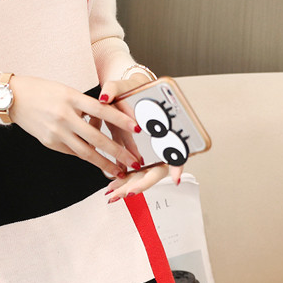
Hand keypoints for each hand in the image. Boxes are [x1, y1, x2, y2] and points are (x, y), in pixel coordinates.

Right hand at [6, 75, 142, 178]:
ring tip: (118, 171)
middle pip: (96, 137)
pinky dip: (85, 156)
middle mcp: (64, 116)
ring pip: (85, 152)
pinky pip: (72, 152)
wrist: (12, 98)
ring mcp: (56, 132)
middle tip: (134, 161)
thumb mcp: (66, 91)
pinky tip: (96, 160)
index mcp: (71, 98)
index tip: (136, 128)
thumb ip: (84, 105)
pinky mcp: (49, 143)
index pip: (101, 110)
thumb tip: (103, 121)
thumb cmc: (42, 90)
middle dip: (117, 151)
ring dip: (104, 163)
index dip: (120, 119)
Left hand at [95, 74, 183, 201]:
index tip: (176, 178)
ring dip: (127, 187)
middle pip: (155, 171)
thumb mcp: (120, 87)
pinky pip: (130, 172)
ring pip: (140, 176)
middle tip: (126, 193)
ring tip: (113, 195)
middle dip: (140, 184)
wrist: (123, 93)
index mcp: (161, 128)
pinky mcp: (132, 154)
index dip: (178, 164)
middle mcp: (155, 144)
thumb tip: (104, 97)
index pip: (176, 148)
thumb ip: (113, 89)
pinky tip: (110, 189)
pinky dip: (120, 181)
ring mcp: (144, 151)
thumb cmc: (129, 90)